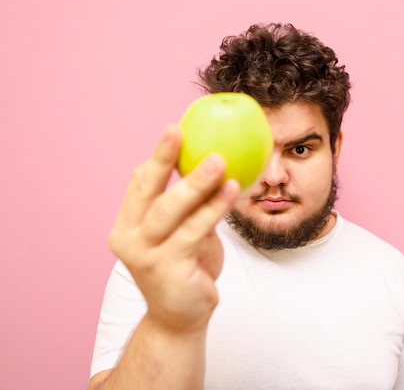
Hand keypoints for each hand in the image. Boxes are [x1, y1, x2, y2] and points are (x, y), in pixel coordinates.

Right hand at [107, 124, 239, 333]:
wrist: (180, 318)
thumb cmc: (185, 269)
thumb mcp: (183, 233)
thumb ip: (189, 206)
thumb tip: (211, 165)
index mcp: (128, 226)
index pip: (139, 185)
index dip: (156, 157)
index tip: (175, 130)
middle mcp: (129, 238)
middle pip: (147, 191)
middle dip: (162, 158)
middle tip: (177, 130)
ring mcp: (145, 255)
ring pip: (170, 209)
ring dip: (195, 183)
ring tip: (218, 160)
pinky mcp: (167, 268)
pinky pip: (194, 231)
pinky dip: (214, 208)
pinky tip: (231, 190)